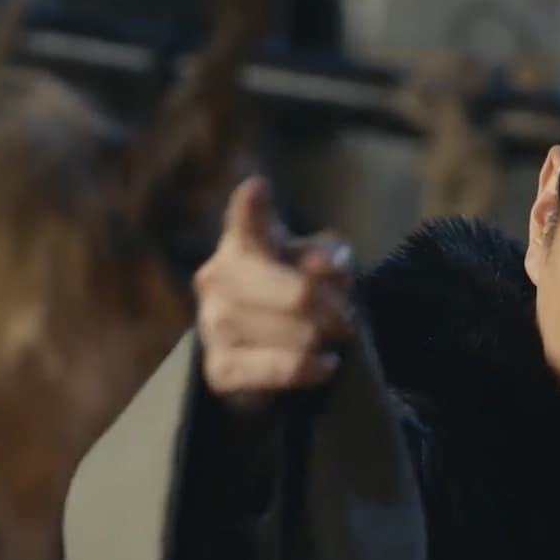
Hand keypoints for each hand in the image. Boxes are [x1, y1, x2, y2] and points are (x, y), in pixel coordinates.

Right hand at [193, 176, 355, 408]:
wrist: (258, 356)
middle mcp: (217, 277)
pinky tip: (323, 365)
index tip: (257, 189)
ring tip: (326, 340)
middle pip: (301, 294)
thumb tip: (329, 266)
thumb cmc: (291, 294)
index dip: (252, 205)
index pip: (246, 217)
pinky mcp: (218, 369)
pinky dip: (313, 368)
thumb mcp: (317, 265)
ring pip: (300, 335)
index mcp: (241, 241)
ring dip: (325, 340)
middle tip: (347, 320)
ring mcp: (213, 323)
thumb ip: (326, 257)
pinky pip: (285, 368)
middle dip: (336, 312)